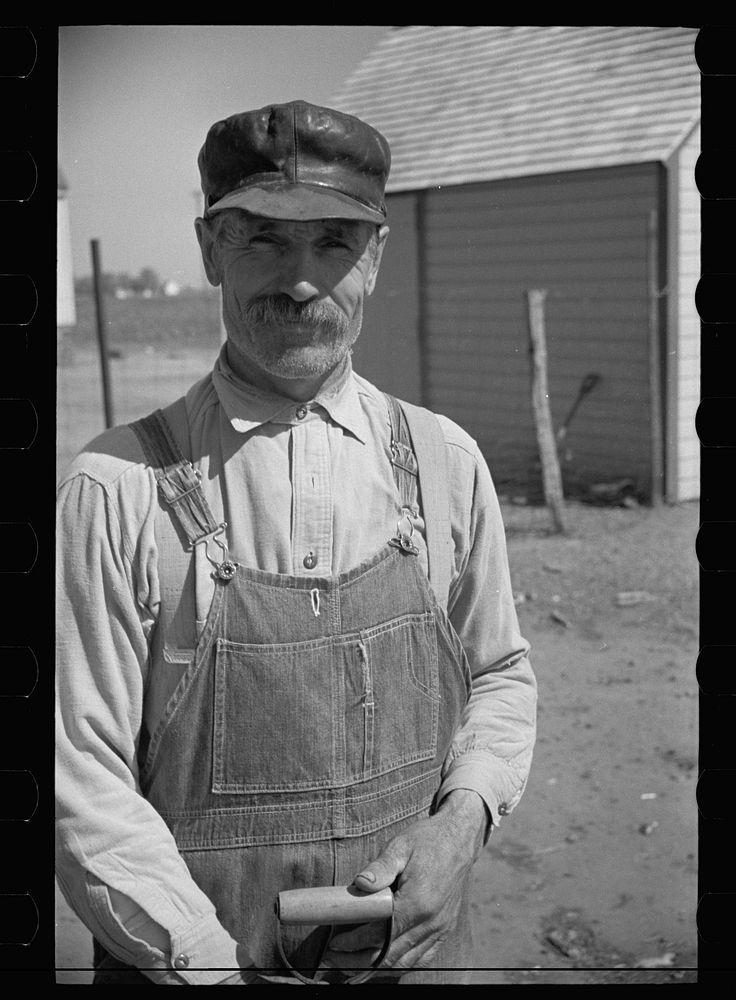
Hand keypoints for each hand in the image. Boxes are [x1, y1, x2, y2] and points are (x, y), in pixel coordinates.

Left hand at [322, 789, 487, 973]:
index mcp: (417, 902)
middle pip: (390, 955)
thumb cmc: (427, 840)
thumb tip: (359, 884)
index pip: (380, 935)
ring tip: (353, 967)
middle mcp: (431, 921)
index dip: (354, 943)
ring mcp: (440, 928)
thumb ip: (380, 868)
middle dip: (360, 961)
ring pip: (405, 962)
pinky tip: (384, 963)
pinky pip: (422, 957)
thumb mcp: (400, 846)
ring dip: (378, 968)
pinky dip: (401, 964)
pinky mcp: (445, 928)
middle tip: (336, 961)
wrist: (460, 838)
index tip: (335, 944)